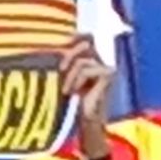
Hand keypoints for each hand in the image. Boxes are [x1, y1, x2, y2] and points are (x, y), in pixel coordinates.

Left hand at [62, 37, 112, 159]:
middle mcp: (101, 60)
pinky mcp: (108, 74)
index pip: (85, 37)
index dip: (74, 36)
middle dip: (69, 54)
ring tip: (66, 90)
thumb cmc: (71, 103)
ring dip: (70, 75)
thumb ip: (63, 62)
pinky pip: (86, 69)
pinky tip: (74, 92)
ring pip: (82, 59)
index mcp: (91, 59)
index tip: (62, 42)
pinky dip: (76, 80)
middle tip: (61, 69)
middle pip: (85, 42)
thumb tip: (51, 48)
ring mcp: (106, 67)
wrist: (84, 123)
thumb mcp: (64, 79)